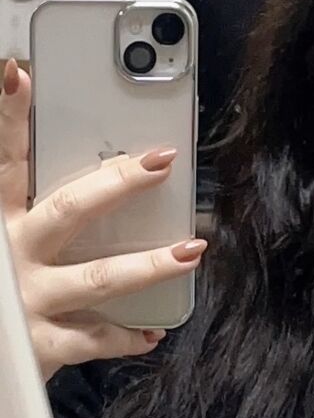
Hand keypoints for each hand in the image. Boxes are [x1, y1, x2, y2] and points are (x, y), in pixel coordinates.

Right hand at [0, 58, 207, 381]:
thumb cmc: (5, 289)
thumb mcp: (10, 240)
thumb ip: (37, 210)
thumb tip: (99, 178)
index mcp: (1, 222)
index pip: (7, 160)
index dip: (9, 117)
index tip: (18, 74)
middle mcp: (14, 254)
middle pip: (68, 209)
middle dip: (117, 184)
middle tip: (160, 162)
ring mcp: (29, 299)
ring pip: (97, 276)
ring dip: (149, 264)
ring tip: (190, 250)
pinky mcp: (42, 343)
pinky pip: (96, 337)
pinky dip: (128, 335)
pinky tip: (152, 331)